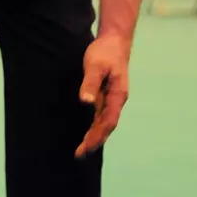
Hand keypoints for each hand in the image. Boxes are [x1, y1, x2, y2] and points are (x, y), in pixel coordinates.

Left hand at [76, 33, 131, 157]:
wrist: (114, 40)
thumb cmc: (105, 52)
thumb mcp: (95, 66)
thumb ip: (90, 83)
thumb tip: (86, 102)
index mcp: (117, 96)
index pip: (107, 122)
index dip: (97, 137)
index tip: (84, 148)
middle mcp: (116, 100)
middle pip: (106, 126)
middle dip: (94, 142)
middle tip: (79, 156)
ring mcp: (112, 99)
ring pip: (103, 123)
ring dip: (94, 137)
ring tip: (82, 151)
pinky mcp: (106, 96)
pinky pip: (100, 116)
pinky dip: (94, 128)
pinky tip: (87, 134)